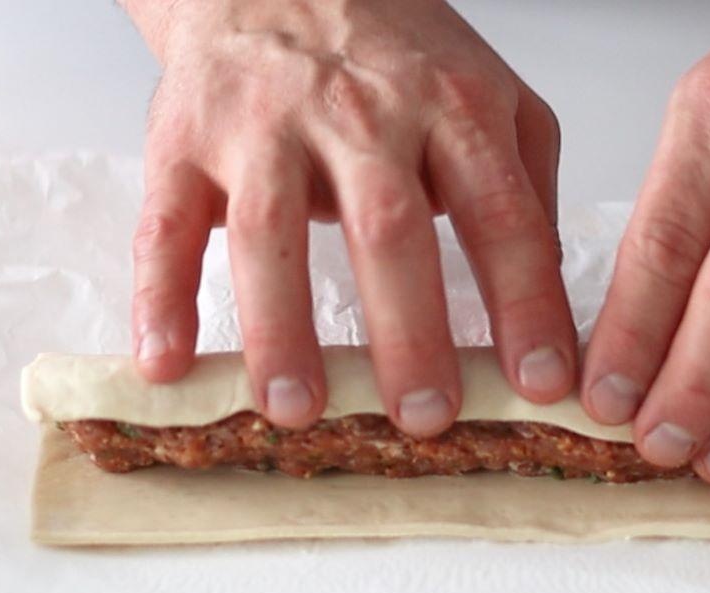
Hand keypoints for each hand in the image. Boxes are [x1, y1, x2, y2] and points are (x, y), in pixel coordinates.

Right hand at [124, 0, 572, 432]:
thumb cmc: (394, 55)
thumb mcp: (488, 96)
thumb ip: (526, 185)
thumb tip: (548, 298)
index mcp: (453, 109)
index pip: (502, 215)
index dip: (526, 304)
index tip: (543, 382)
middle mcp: (361, 113)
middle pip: (389, 228)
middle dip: (411, 332)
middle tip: (425, 419)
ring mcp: (266, 124)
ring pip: (273, 231)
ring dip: (282, 328)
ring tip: (297, 408)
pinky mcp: (186, 138)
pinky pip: (169, 222)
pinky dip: (161, 293)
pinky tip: (167, 361)